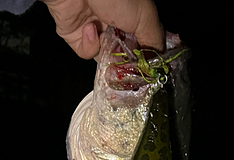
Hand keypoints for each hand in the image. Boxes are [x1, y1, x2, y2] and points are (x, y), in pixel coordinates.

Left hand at [42, 0, 163, 59]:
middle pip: (123, 54)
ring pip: (105, 57)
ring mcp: (95, 29)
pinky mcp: (76, 35)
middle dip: (125, 62)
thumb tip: (157, 58)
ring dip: (106, 53)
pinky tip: (90, 29)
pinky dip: (89, 45)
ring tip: (106, 38)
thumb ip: (154, 39)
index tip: (146, 69)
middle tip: (127, 64)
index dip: (144, 58)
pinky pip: (86, 52)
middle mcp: (115, 23)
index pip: (142, 44)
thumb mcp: (144, 16)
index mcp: (134, 16)